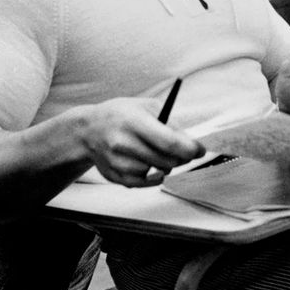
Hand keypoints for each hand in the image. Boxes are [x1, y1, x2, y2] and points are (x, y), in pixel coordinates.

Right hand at [67, 98, 203, 187]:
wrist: (88, 130)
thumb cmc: (122, 115)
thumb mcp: (145, 107)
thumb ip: (170, 123)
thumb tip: (190, 143)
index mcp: (133, 121)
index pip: (168, 141)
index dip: (190, 148)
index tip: (200, 150)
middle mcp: (123, 142)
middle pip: (166, 160)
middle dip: (181, 157)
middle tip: (183, 151)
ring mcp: (117, 162)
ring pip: (158, 172)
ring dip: (164, 165)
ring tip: (154, 151)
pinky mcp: (115, 176)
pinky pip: (145, 183)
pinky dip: (153, 175)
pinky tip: (148, 164)